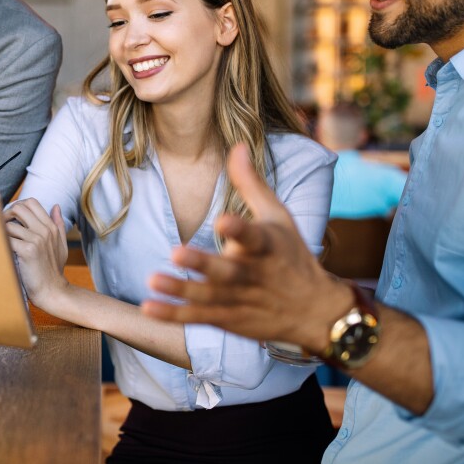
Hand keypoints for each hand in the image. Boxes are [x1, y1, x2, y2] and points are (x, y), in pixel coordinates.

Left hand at [3, 199, 70, 307]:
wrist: (52, 290)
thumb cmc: (53, 270)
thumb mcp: (61, 245)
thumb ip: (58, 225)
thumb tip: (57, 206)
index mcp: (51, 227)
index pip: (32, 202)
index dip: (18, 206)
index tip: (12, 218)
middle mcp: (44, 230)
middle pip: (20, 207)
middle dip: (7, 214)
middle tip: (3, 226)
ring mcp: (37, 240)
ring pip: (10, 224)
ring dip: (3, 232)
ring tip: (4, 242)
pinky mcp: (28, 251)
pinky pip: (7, 239)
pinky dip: (2, 243)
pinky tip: (4, 251)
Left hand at [141, 144, 351, 354]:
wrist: (314, 312)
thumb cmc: (291, 255)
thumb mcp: (278, 216)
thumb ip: (251, 183)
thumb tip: (237, 145)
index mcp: (267, 246)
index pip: (254, 237)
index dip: (239, 229)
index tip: (223, 220)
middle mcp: (253, 275)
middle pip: (227, 271)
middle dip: (203, 264)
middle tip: (176, 252)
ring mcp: (239, 299)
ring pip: (208, 296)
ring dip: (180, 290)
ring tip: (153, 280)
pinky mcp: (228, 318)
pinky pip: (198, 318)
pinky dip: (174, 315)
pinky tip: (149, 307)